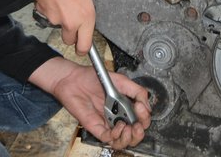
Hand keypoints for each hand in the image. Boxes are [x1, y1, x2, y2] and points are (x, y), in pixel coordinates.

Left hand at [30, 58, 151, 149]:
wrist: (73, 79)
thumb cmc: (93, 78)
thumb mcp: (121, 80)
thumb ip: (136, 91)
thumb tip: (147, 104)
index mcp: (126, 106)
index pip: (141, 119)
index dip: (145, 117)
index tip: (142, 109)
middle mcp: (118, 117)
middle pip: (134, 134)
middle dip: (140, 132)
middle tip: (139, 126)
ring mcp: (107, 123)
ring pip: (122, 141)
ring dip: (130, 138)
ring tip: (129, 128)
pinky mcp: (96, 127)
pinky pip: (108, 139)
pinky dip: (115, 136)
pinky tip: (118, 127)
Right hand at [33, 0, 94, 54]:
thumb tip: (87, 0)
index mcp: (87, 16)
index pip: (85, 45)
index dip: (82, 48)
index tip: (82, 47)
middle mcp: (72, 22)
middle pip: (69, 40)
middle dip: (70, 33)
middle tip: (70, 19)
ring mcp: (56, 20)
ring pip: (58, 27)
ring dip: (59, 19)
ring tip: (61, 1)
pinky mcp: (44, 15)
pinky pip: (48, 17)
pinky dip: (49, 10)